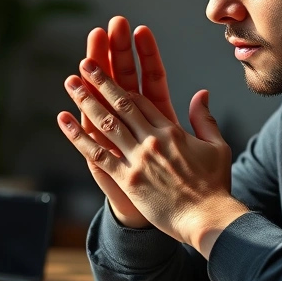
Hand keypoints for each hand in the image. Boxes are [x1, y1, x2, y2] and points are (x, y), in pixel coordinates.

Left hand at [58, 58, 247, 256]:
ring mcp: (138, 158)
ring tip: (71, 82)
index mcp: (173, 131)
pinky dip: (78, 136)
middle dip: (102, 80)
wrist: (206, 218)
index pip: (143, 101)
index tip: (112, 72)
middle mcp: (153, 140)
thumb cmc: (215, 186)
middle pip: (122, 104)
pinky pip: (98, 153)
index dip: (125, 85)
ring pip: (106, 122)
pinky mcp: (127, 178)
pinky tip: (64, 119)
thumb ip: (205, 118)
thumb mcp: (217, 147)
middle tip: (86, 62)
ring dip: (86, 99)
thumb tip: (201, 93)